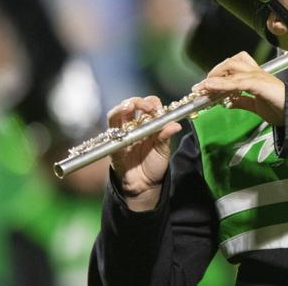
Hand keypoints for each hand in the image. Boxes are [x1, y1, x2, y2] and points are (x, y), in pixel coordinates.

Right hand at [106, 96, 182, 211]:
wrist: (144, 185)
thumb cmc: (154, 164)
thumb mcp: (163, 150)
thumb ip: (166, 137)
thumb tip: (176, 125)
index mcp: (149, 123)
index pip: (149, 104)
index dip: (151, 103)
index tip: (156, 108)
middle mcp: (135, 124)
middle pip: (132, 105)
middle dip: (137, 102)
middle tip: (145, 107)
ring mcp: (123, 132)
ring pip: (118, 114)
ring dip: (122, 108)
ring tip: (129, 107)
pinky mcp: (114, 143)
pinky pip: (111, 130)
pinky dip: (115, 125)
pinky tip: (122, 126)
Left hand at [193, 52, 285, 126]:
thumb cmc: (280, 109)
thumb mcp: (256, 106)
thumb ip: (242, 102)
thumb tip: (228, 103)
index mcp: (256, 76)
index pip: (234, 67)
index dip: (218, 73)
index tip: (204, 86)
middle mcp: (257, 72)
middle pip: (232, 62)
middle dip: (215, 71)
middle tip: (202, 86)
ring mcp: (258, 76)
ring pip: (232, 68)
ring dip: (215, 77)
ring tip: (202, 87)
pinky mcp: (259, 84)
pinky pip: (237, 81)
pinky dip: (222, 84)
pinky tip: (211, 87)